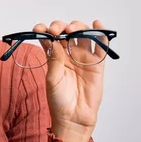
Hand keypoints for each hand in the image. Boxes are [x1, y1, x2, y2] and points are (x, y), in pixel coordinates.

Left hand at [33, 19, 106, 141]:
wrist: (73, 117)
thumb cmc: (58, 100)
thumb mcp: (52, 78)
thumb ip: (54, 59)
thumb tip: (54, 39)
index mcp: (54, 57)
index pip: (48, 38)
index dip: (44, 30)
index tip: (40, 28)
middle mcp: (68, 55)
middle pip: (65, 33)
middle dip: (60, 27)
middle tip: (57, 30)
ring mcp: (83, 58)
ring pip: (82, 35)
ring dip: (78, 27)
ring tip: (73, 29)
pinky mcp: (97, 64)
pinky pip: (100, 45)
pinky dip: (100, 33)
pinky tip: (96, 24)